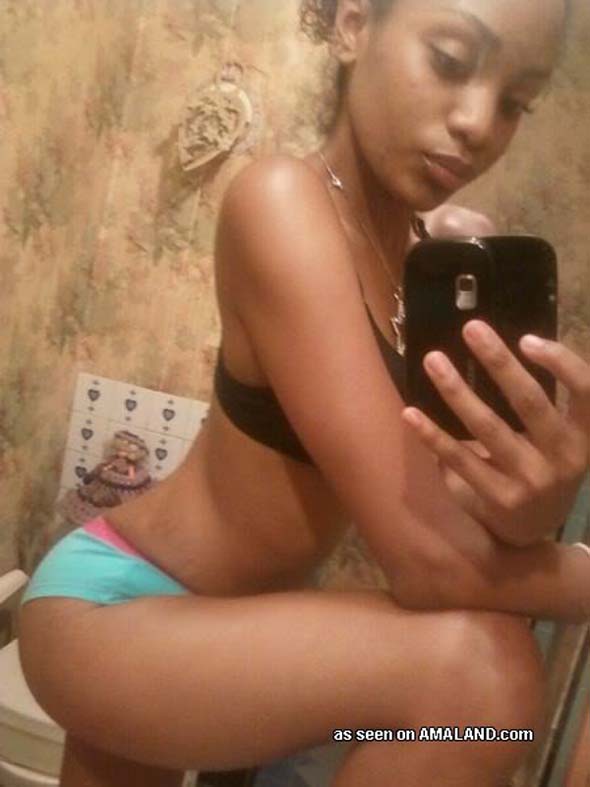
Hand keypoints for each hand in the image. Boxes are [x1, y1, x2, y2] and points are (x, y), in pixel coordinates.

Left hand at [401, 321, 589, 546]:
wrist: (533, 532)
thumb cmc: (540, 467)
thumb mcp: (557, 439)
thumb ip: (538, 403)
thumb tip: (493, 347)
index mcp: (583, 436)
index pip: (586, 391)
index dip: (561, 363)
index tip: (527, 339)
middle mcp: (563, 458)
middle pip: (529, 402)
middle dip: (499, 362)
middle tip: (471, 328)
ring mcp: (531, 481)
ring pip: (488, 427)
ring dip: (457, 390)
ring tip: (434, 360)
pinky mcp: (499, 500)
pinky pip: (459, 459)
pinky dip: (433, 434)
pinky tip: (410, 413)